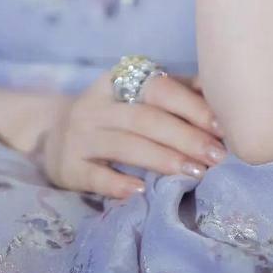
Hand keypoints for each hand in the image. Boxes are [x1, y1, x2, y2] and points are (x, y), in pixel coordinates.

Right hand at [38, 68, 226, 199]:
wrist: (51, 134)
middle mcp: (96, 105)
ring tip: (195, 173)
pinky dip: (118, 184)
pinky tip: (141, 191)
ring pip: (125, 145)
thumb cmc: (111, 115)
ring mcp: (80, 135)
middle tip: (217, 157)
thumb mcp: (134, 96)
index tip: (221, 126)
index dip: (191, 106)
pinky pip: (95, 176)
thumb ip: (175, 91)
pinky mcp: (69, 166)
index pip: (158, 88)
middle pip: (145, 118)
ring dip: (163, 159)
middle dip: (185, 137)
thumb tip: (221, 92)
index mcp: (117, 81)